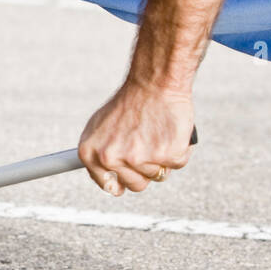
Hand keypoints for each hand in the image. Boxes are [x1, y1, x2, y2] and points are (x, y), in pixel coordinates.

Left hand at [78, 79, 193, 194]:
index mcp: (90, 153)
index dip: (122, 181)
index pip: (109, 186)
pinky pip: (177, 164)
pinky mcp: (166, 155)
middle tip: (147, 145)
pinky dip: (179, 150)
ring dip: (161, 159)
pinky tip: (170, 132)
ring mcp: (139, 159)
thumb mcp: (98, 127)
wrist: (152, 84)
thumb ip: (98, 153)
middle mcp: (111, 159)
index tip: (130, 176)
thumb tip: (105, 178)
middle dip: (145, 170)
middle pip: (136, 185)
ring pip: (157, 176)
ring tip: (156, 134)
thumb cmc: (128, 104)